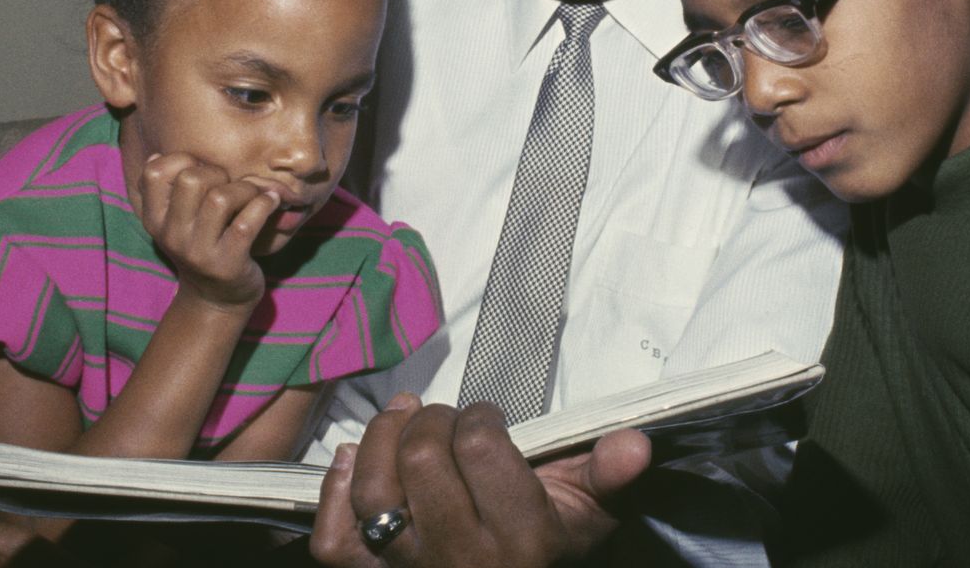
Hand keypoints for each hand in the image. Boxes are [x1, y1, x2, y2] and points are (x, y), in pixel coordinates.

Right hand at [133, 152, 281, 309]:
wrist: (216, 300)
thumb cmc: (202, 246)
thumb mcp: (177, 221)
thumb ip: (170, 190)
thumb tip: (157, 153)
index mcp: (154, 219)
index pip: (154, 172)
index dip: (182, 159)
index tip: (203, 170)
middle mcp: (171, 235)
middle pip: (190, 179)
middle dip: (218, 172)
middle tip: (230, 183)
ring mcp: (199, 252)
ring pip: (221, 198)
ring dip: (245, 189)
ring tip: (253, 193)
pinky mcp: (228, 264)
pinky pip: (247, 223)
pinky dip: (264, 204)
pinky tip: (271, 202)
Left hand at [309, 394, 652, 566]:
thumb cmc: (545, 547)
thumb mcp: (587, 513)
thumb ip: (606, 473)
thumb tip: (635, 441)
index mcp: (520, 538)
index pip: (480, 446)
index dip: (478, 416)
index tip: (486, 420)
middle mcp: (460, 558)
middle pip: (422, 459)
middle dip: (431, 420)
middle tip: (444, 420)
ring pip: (373, 488)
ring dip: (380, 438)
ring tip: (402, 421)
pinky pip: (334, 536)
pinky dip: (334, 489)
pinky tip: (354, 462)